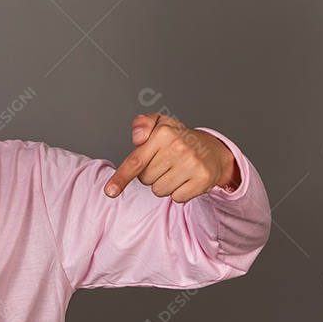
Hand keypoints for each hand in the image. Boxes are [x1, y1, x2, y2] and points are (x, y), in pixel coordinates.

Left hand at [104, 113, 238, 202]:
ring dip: (165, 184)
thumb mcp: (159, 123)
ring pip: (159, 191)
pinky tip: (187, 178)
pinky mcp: (203, 179)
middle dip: (152, 174)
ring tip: (176, 170)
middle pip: (145, 179)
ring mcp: (192, 164)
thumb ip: (142, 123)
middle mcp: (178, 147)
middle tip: (166, 162)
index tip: (109, 191)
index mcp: (163, 133)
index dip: (121, 178)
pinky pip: (176, 198)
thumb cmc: (178, 137)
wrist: (212, 148)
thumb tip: (137, 138)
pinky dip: (179, 192)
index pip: (136, 161)